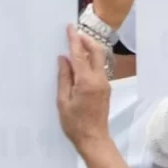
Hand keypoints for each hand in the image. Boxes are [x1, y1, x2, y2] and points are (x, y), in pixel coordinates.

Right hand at [55, 23, 112, 144]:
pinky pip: (98, 69)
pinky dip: (90, 61)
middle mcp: (99, 80)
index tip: (70, 27)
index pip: (80, 55)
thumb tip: (63, 59)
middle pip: (97, 52)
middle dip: (86, 40)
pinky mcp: (105, 89)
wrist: (94, 139)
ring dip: (89, 50)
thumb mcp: (63, 101)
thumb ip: (64, 78)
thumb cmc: (74, 124)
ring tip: (75, 46)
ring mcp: (105, 84)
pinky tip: (79, 63)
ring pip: (99, 60)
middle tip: (75, 34)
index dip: (74, 40)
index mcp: (87, 82)